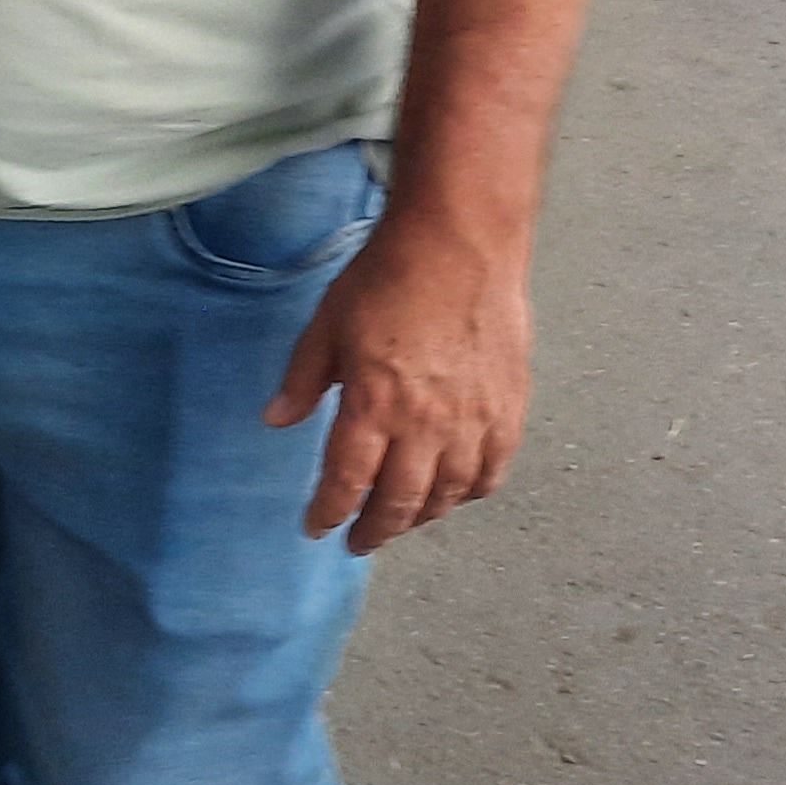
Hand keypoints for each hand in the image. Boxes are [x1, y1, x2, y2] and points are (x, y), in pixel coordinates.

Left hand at [264, 212, 532, 554]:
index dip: (329, 512)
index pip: (346, 481)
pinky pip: (491, 472)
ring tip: (401, 521)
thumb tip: (277, 419)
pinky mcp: (508, 409)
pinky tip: (454, 495)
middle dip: (375, 529)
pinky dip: (470, 493)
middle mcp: (426, 423)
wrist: (458, 244)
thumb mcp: (326, 323)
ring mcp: (472, 420)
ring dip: (421, 517)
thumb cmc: (389, 275)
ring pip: (447, 495)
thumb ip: (303, 379)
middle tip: (359, 540)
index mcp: (374, 404)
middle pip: (400, 501)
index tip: (317, 527)